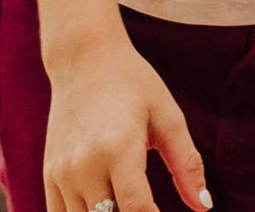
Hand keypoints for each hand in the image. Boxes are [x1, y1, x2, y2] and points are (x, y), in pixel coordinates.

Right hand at [40, 34, 206, 211]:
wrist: (84, 59)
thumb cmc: (134, 85)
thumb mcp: (168, 117)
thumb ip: (187, 164)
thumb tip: (204, 206)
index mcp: (119, 148)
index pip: (137, 208)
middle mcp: (84, 166)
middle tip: (151, 206)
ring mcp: (62, 174)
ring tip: (130, 205)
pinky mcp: (49, 175)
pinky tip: (106, 209)